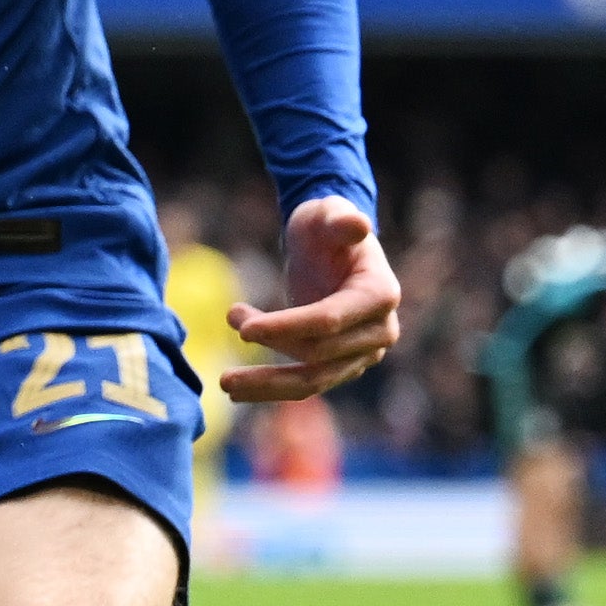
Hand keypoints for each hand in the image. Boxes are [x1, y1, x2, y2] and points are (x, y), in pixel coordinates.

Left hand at [223, 194, 401, 403]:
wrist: (329, 246)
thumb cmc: (325, 226)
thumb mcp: (327, 213)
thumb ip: (339, 218)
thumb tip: (356, 224)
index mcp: (380, 295)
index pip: (329, 319)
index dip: (286, 326)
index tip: (242, 329)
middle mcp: (380, 331)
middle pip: (319, 352)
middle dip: (271, 342)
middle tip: (230, 318)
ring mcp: (363, 353)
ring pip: (314, 380)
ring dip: (267, 385)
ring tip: (225, 383)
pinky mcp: (342, 366)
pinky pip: (307, 384)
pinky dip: (272, 389)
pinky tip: (236, 391)